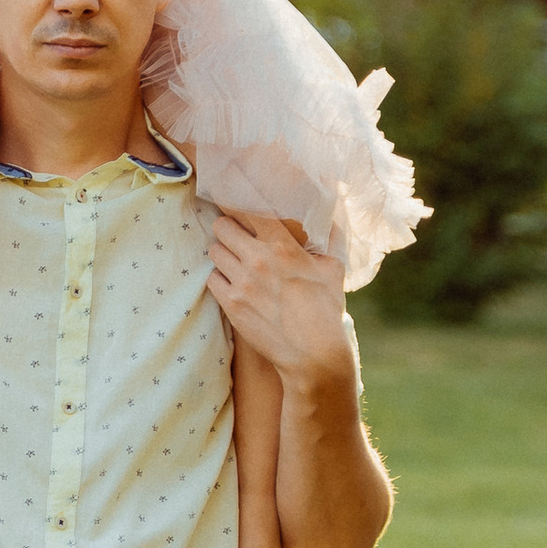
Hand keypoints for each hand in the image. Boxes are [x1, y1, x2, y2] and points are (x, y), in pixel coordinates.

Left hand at [207, 211, 352, 387]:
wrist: (313, 354)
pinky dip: (220, 279)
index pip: (247, 208)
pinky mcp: (231, 304)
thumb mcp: (334, 268)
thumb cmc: (326, 310)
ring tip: (234, 259)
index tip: (232, 194)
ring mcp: (241, 283)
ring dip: (223, 253)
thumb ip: (331, 236)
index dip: (235, 199)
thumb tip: (332, 212)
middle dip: (227, 227)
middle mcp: (257, 260)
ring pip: (214, 252)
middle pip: (221, 226)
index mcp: (282, 246)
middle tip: (234, 233)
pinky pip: (212, 279)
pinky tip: (232, 282)